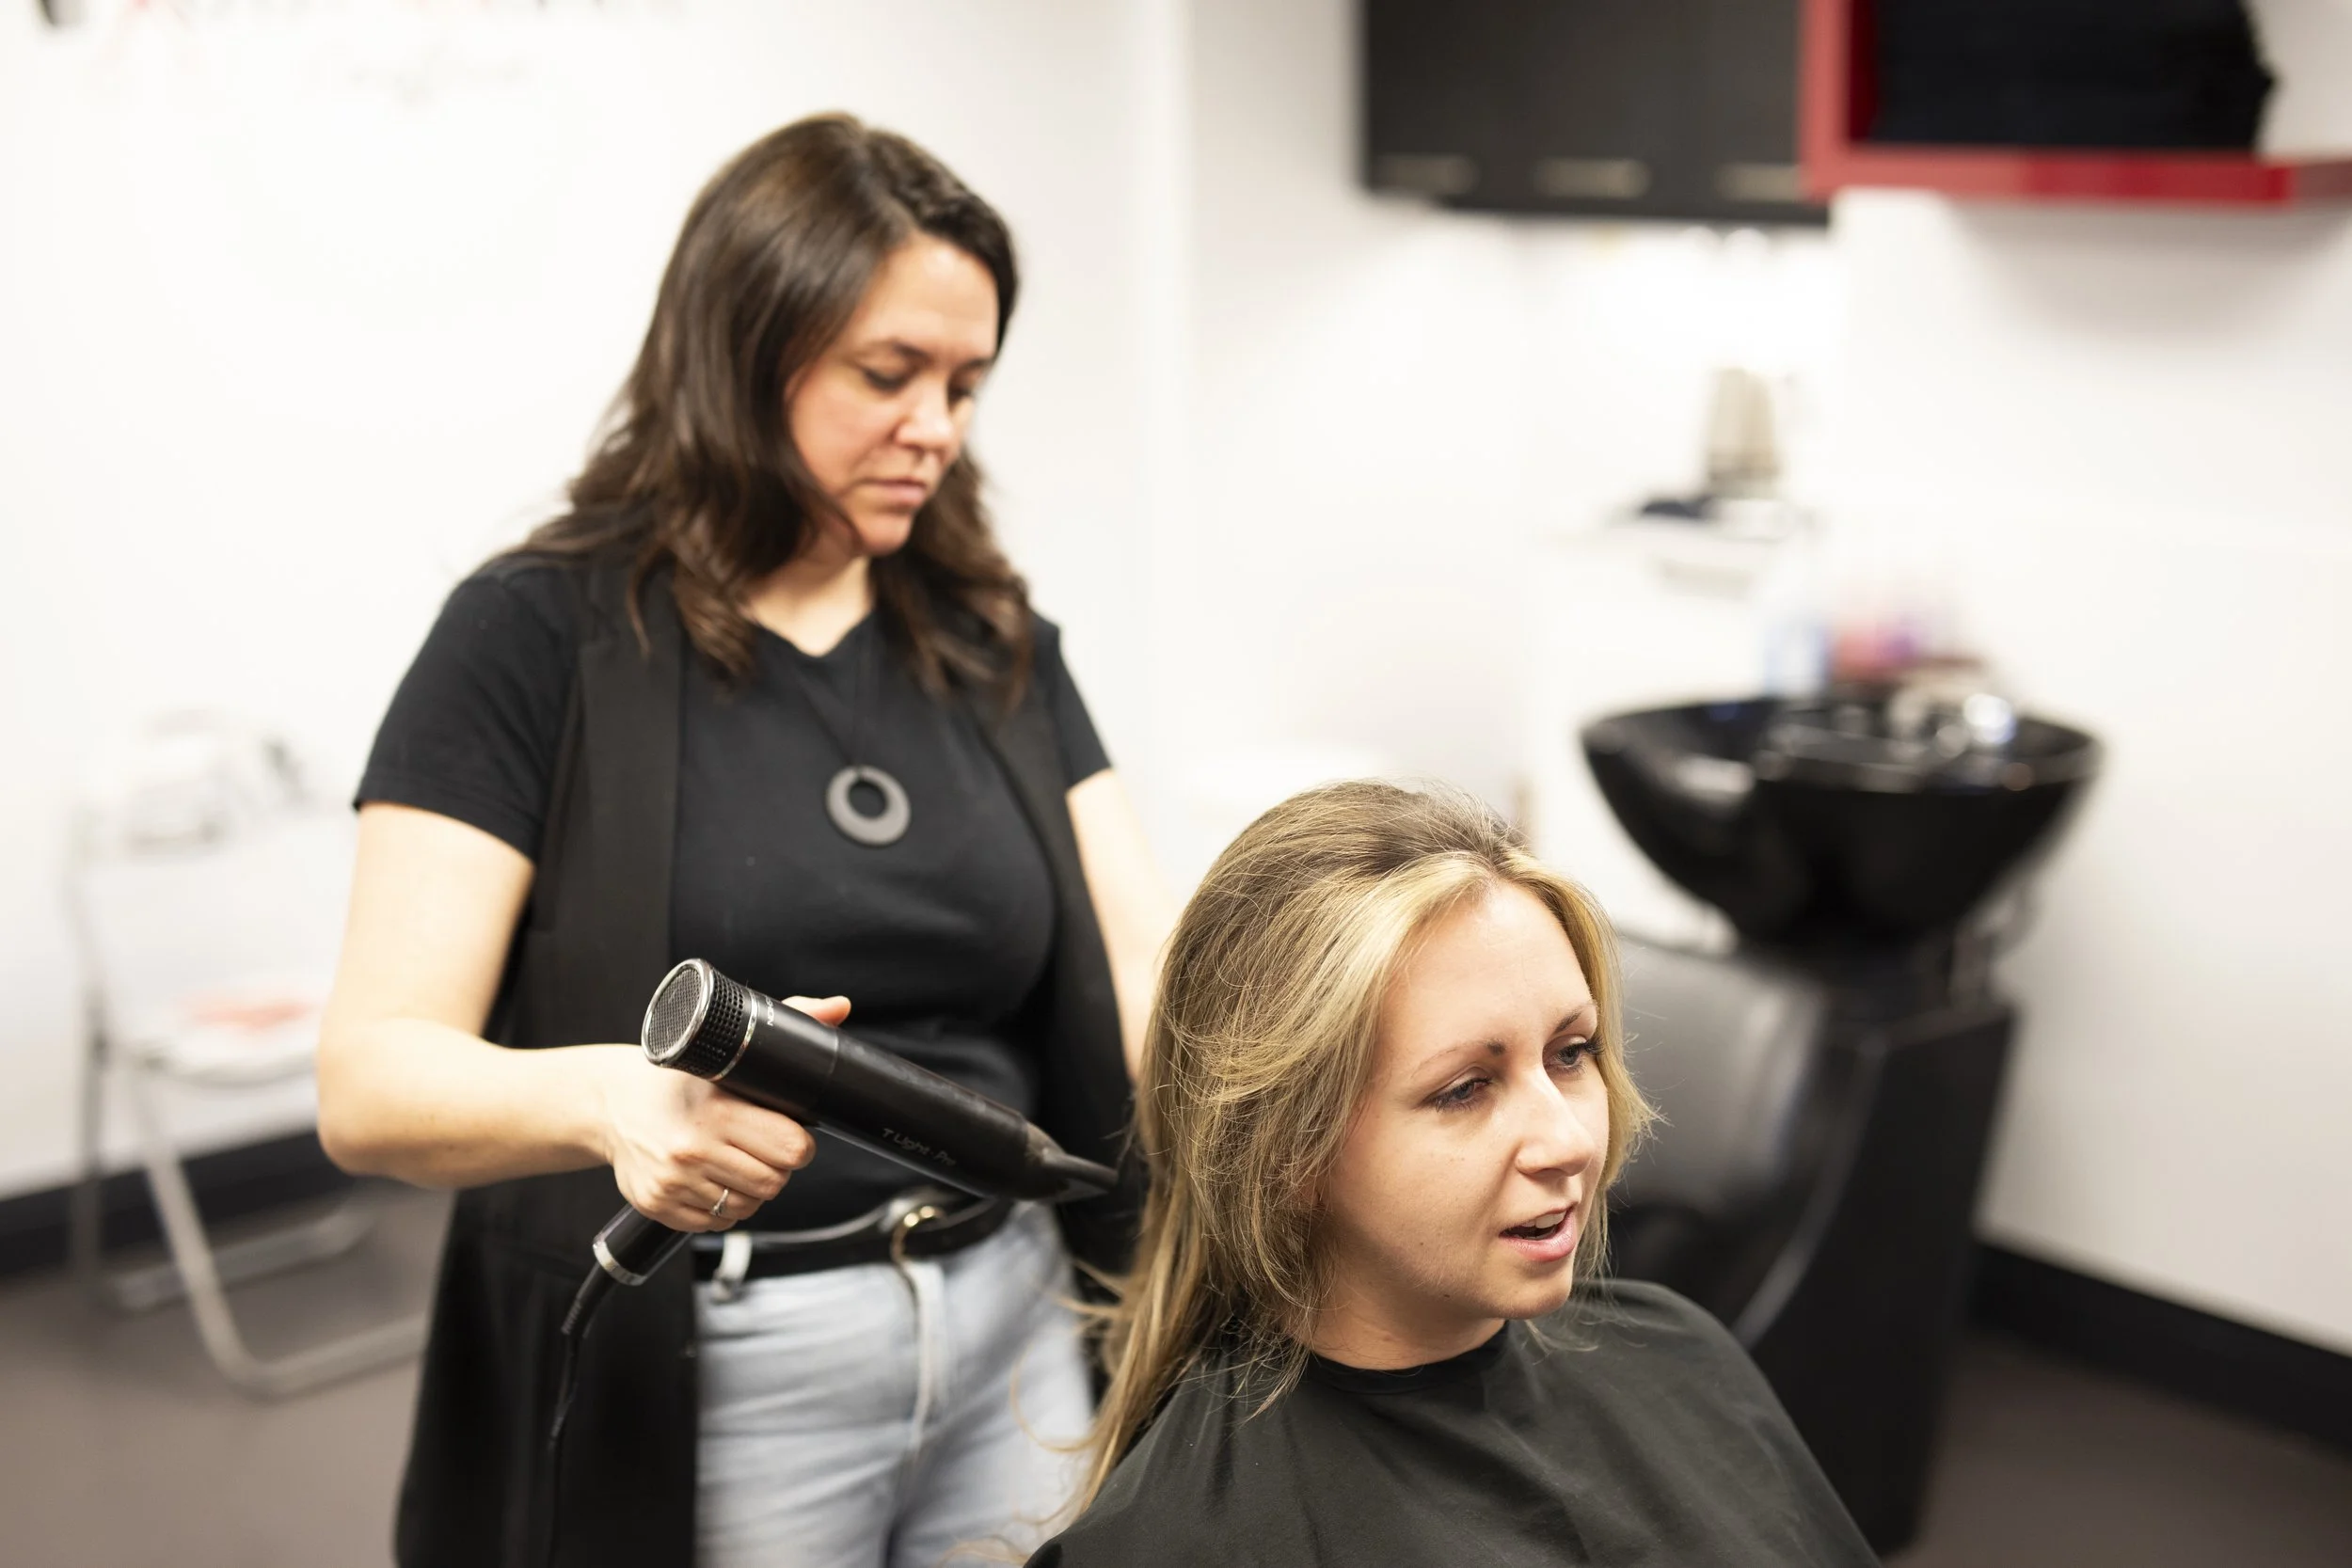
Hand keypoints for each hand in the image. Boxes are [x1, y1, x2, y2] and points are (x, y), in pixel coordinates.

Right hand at [592, 994, 848, 1229]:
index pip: (792, 1148)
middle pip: (773, 1182)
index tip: (789, 1132)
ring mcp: (672, 1182)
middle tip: (760, 1146)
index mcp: (716, 1110)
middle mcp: (692, 1149)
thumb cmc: (679, 1079)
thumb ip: (793, 1020)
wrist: (613, 1103)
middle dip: (776, 1167)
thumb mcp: (730, 1047)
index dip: (799, 1144)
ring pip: (746, 1207)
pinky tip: (711, 1178)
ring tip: (734, 1160)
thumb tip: (840, 1007)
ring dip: (750, 1190)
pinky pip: (715, 1223)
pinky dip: (721, 1208)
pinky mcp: (657, 1205)